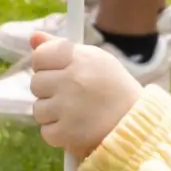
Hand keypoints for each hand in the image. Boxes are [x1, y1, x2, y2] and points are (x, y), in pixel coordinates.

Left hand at [27, 34, 142, 157]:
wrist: (137, 124)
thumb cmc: (113, 88)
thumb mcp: (93, 59)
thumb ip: (60, 47)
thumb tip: (33, 37)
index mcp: (80, 58)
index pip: (40, 55)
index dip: (45, 66)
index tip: (57, 73)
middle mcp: (73, 80)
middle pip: (36, 83)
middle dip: (49, 91)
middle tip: (72, 96)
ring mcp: (68, 107)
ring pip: (38, 109)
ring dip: (52, 113)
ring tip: (77, 113)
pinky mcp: (67, 133)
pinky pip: (46, 131)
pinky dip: (58, 133)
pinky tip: (77, 128)